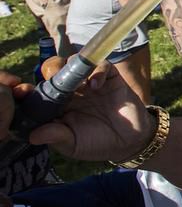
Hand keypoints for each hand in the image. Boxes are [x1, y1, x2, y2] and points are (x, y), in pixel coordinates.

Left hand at [19, 62, 152, 162]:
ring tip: (75, 82)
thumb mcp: (73, 144)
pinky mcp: (111, 78)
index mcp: (58, 104)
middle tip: (53, 78)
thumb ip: (56, 137)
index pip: (41, 89)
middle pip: (56, 69)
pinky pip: (102, 65)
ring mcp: (91, 82)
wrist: (129, 141)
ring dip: (73, 67)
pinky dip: (98, 71)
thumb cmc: (97, 143)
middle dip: (52, 69)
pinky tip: (96, 86)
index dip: (33, 87)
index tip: (27, 92)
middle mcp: (73, 90)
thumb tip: (32, 135)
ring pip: (77, 62)